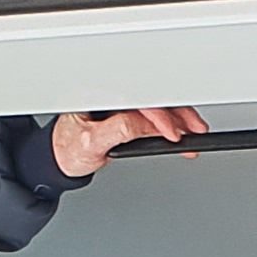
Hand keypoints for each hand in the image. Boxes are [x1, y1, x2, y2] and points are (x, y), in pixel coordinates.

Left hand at [53, 108, 208, 177]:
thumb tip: (145, 127)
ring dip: (178, 120)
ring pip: (156, 107)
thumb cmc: (67, 149)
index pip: (138, 99)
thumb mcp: (90, 143)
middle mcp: (111, 95)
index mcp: (99, 95)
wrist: (61, 161)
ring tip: (194, 135)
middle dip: (178, 115)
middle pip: (152, 99)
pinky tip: (181, 134)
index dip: (159, 116)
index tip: (174, 134)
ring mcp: (120, 104)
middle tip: (195, 131)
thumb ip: (118, 132)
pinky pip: (152, 116)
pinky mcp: (126, 114)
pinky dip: (170, 125)